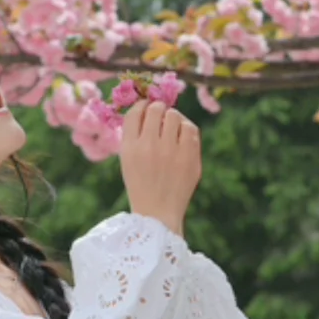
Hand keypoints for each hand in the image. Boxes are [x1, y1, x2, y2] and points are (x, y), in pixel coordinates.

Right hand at [119, 99, 201, 235]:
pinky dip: (186, 128)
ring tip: (171, 127)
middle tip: (160, 116)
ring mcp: (171, 151)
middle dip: (158, 109)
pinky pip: (190, 129)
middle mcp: (149, 146)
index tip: (146, 108)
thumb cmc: (141, 183)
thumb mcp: (128, 159)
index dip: (142, 106)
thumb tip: (147, 106)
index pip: (136, 112)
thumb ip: (134, 135)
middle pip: (156, 109)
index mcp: (130, 147)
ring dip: (173, 117)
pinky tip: (182, 136)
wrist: (158, 213)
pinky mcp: (189, 158)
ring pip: (174, 115)